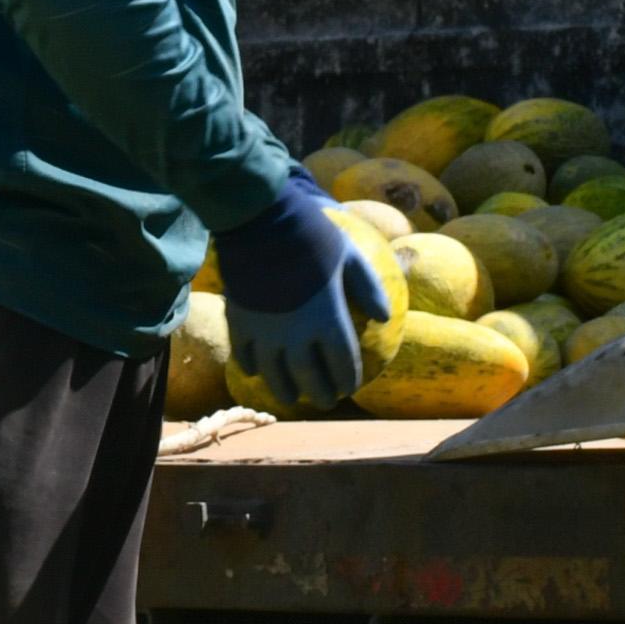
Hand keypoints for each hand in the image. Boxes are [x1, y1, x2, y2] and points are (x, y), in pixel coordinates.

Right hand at [214, 185, 386, 415]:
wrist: (262, 223)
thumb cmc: (313, 236)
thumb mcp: (351, 257)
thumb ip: (369, 288)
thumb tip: (384, 316)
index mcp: (328, 321)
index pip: (343, 364)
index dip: (348, 380)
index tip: (350, 386)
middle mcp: (297, 336)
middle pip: (310, 379)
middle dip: (320, 394)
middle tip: (325, 400)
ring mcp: (265, 334)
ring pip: (275, 376)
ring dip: (285, 391)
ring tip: (291, 398)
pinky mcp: (239, 324)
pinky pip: (244, 356)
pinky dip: (251, 367)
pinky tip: (255, 372)